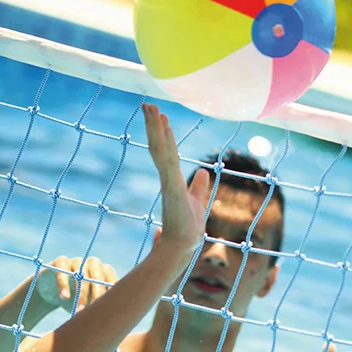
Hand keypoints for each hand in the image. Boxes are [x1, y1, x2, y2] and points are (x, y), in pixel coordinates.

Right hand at [36, 256, 118, 311]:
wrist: (52, 293)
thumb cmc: (77, 300)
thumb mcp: (90, 305)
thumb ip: (103, 308)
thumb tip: (116, 323)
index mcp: (104, 272)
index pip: (111, 278)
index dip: (111, 292)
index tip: (110, 308)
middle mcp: (92, 264)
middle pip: (97, 275)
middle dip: (96, 294)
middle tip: (93, 311)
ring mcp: (76, 261)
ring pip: (80, 273)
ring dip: (80, 292)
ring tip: (77, 310)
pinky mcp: (60, 262)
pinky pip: (62, 269)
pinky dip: (63, 283)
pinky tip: (64, 297)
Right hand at [143, 103, 208, 255]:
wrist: (182, 246)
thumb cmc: (188, 228)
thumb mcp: (198, 201)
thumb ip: (199, 186)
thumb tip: (204, 173)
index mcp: (172, 180)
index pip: (166, 151)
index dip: (162, 133)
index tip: (160, 115)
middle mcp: (167, 178)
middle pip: (158, 145)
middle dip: (153, 124)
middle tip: (147, 104)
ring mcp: (167, 182)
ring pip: (159, 149)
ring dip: (156, 128)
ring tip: (152, 109)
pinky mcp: (171, 188)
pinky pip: (168, 161)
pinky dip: (165, 144)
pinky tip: (165, 129)